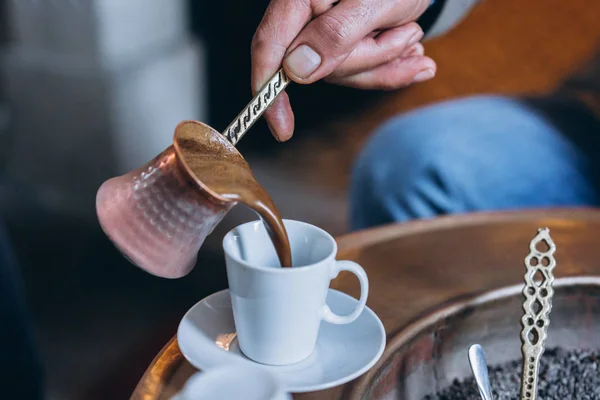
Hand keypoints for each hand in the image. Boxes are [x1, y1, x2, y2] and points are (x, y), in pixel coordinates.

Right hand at [251, 0, 436, 141]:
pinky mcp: (342, 46)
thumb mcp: (373, 3)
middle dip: (368, 60)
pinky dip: (389, 68)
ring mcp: (322, 33)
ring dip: (384, 61)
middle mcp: (305, 16)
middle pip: (317, 67)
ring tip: (410, 32)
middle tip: (407, 32)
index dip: (268, 89)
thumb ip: (334, 34)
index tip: (281, 129)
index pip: (270, 46)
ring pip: (342, 74)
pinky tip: (414, 56)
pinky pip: (359, 73)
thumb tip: (295, 71)